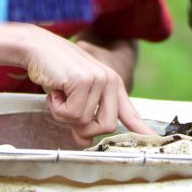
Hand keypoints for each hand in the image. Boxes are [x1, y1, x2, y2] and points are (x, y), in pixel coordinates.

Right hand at [24, 31, 150, 144]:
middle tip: (66, 111)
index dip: (140, 128)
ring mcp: (98, 80)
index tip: (153, 138)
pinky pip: (70, 113)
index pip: (129, 112)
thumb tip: (85, 143)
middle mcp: (110, 81)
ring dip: (63, 114)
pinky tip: (55, 89)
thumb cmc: (55, 72)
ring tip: (59, 93)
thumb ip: (83, 118)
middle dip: (83, 128)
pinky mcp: (83, 81)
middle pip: (106, 126)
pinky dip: (56, 107)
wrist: (38, 48)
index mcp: (113, 84)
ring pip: (83, 122)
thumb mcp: (73, 97)